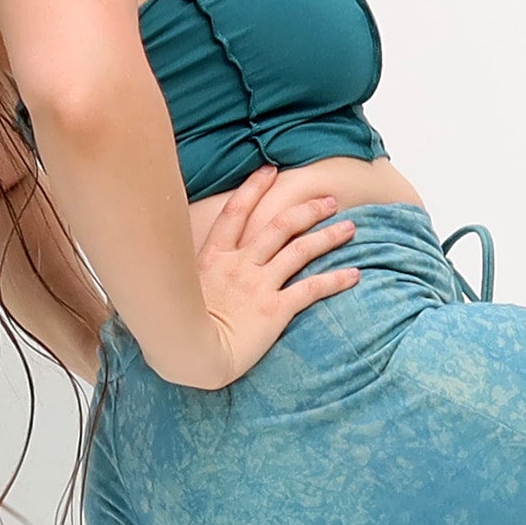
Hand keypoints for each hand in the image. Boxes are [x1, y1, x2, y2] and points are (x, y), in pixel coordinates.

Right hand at [186, 167, 359, 387]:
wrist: (188, 353)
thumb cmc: (173, 328)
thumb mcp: (172, 287)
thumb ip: (182, 270)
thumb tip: (169, 262)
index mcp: (214, 257)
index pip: (236, 212)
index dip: (254, 188)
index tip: (270, 171)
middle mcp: (240, 264)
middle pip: (279, 226)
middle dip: (307, 210)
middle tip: (329, 201)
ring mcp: (258, 285)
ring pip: (300, 250)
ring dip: (328, 236)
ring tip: (351, 228)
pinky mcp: (275, 309)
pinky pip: (311, 288)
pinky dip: (336, 279)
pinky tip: (356, 274)